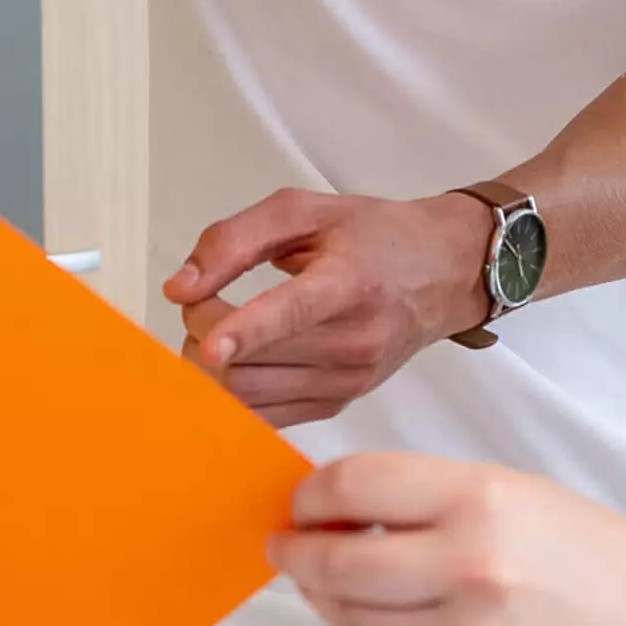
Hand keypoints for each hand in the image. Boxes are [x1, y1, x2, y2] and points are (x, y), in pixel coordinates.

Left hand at [166, 190, 493, 427]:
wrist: (443, 273)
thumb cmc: (377, 236)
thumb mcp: (305, 209)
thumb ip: (234, 239)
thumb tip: (181, 287)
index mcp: (349, 281)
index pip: (293, 312)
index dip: (245, 330)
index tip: (210, 345)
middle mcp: (354, 339)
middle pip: (251, 362)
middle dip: (200, 334)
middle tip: (201, 303)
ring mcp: (348, 380)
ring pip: (249, 396)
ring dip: (210, 366)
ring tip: (220, 329)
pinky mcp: (339, 404)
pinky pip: (263, 416)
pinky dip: (233, 391)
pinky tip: (237, 359)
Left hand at [272, 455, 625, 625]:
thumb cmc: (581, 549)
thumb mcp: (511, 491)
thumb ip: (424, 498)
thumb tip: (332, 511)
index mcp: (480, 498)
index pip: (356, 486)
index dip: (311, 496)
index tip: (300, 505)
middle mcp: (470, 566)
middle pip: (339, 563)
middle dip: (299, 554)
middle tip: (287, 547)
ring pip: (356, 620)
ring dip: (333, 600)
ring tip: (337, 585)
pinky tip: (390, 624)